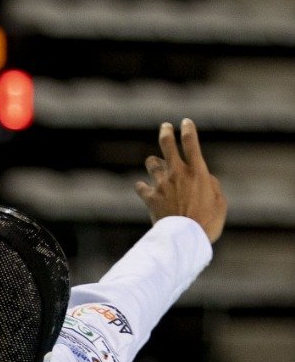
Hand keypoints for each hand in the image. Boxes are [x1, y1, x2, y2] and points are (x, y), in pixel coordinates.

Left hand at [135, 118, 226, 243]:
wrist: (185, 238)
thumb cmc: (208, 222)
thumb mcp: (220, 201)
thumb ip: (211, 184)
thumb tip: (202, 177)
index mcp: (197, 173)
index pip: (191, 143)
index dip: (188, 130)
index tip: (186, 122)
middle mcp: (177, 174)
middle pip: (167, 145)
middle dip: (166, 133)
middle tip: (165, 127)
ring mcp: (161, 184)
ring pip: (152, 163)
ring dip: (154, 162)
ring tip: (156, 165)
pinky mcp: (150, 197)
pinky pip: (141, 186)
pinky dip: (143, 187)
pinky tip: (145, 189)